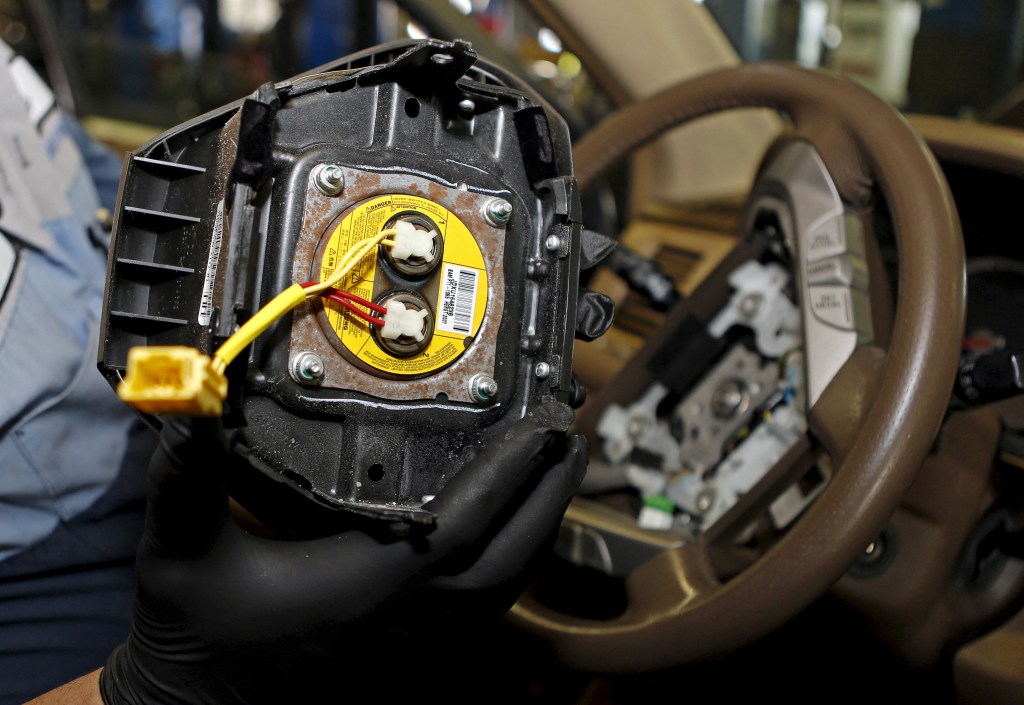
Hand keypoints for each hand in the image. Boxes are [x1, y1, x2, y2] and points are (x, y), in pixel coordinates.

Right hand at [99, 403, 585, 703]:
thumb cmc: (194, 638)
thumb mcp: (179, 553)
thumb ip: (184, 478)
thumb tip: (188, 407)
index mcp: (368, 582)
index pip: (464, 522)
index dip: (510, 473)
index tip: (541, 427)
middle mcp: (407, 614)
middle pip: (509, 556)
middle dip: (548, 496)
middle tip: (570, 441)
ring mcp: (416, 639)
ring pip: (506, 588)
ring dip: (540, 530)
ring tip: (555, 478)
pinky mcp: (412, 651)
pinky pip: (488, 608)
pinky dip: (516, 567)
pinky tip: (516, 539)